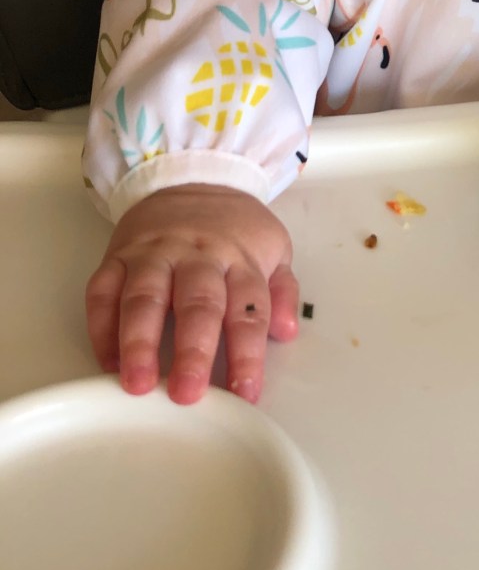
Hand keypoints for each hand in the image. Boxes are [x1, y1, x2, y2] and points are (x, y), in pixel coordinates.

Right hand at [85, 184, 298, 404]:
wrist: (192, 175)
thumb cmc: (235, 226)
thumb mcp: (274, 247)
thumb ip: (282, 291)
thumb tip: (286, 331)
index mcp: (240, 259)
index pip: (249, 310)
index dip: (248, 354)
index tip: (245, 393)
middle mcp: (197, 256)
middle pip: (197, 305)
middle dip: (192, 351)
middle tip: (186, 393)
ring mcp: (154, 255)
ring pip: (144, 298)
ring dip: (139, 343)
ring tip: (136, 383)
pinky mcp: (118, 255)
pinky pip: (103, 292)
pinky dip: (101, 328)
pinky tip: (107, 362)